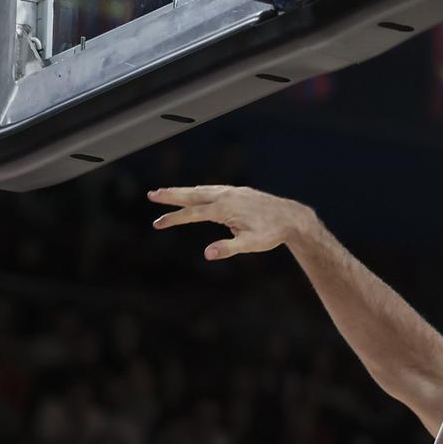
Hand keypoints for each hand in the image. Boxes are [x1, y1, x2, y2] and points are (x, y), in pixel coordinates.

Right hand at [149, 186, 315, 260]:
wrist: (291, 217)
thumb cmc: (272, 233)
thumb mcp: (251, 245)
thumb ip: (228, 248)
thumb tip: (207, 254)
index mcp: (225, 209)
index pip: (193, 214)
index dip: (173, 219)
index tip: (157, 223)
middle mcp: (226, 196)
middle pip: (192, 195)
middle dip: (171, 196)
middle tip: (151, 194)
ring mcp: (232, 192)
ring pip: (202, 190)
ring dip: (182, 191)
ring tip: (165, 192)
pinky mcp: (238, 192)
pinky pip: (213, 189)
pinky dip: (199, 191)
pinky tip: (195, 193)